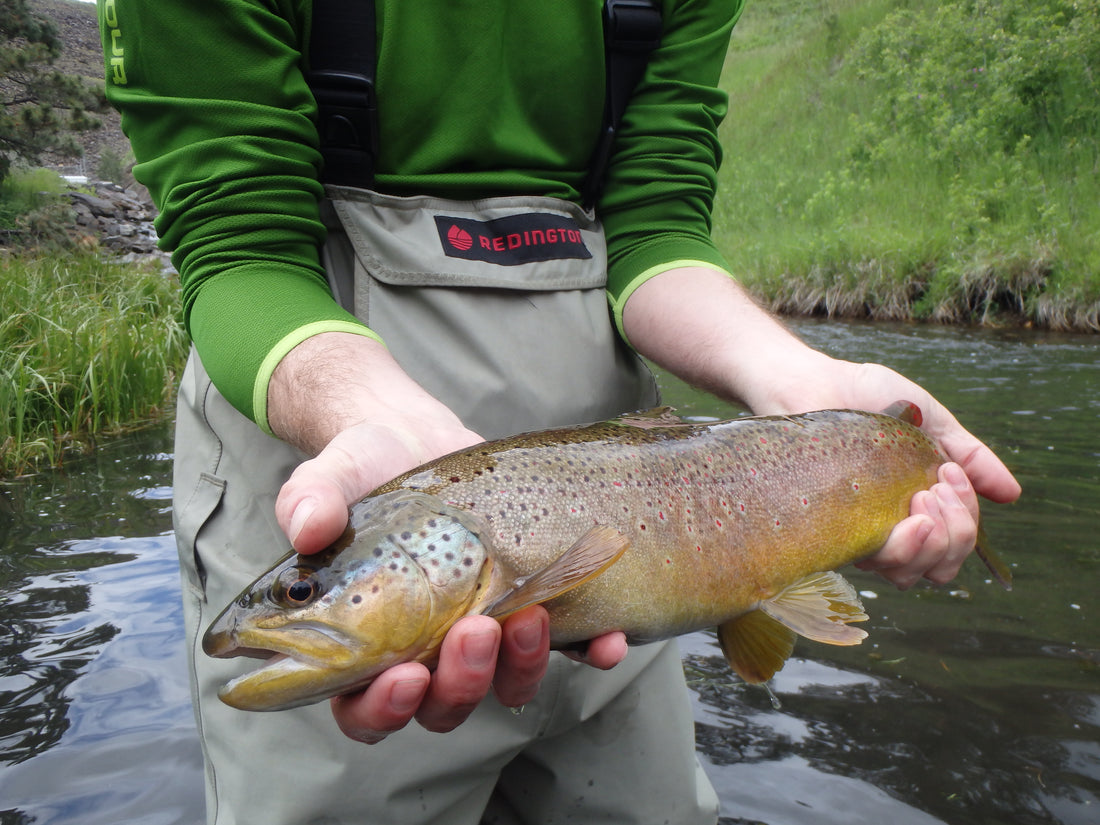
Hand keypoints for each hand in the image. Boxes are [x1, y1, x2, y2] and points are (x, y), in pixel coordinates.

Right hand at [266, 332, 628, 741]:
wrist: (417, 437)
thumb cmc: (362, 468)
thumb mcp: (331, 475)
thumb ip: (309, 500)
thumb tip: (306, 525)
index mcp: (362, 642)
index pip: (362, 707)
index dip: (383, 708)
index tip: (405, 674)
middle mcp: (423, 651)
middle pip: (444, 705)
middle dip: (463, 681)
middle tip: (474, 629)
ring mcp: (481, 632)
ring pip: (505, 684)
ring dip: (521, 665)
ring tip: (528, 615)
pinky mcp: (528, 605)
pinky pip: (566, 648)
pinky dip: (589, 651)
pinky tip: (607, 639)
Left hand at [768, 360, 1020, 588]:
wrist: (815, 383)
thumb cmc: (868, 398)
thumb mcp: (932, 420)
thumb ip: (971, 456)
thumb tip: (1011, 495)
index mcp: (919, 505)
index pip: (955, 545)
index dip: (965, 523)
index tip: (949, 475)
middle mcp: (891, 527)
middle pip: (939, 567)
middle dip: (956, 533)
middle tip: (935, 489)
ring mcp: (861, 531)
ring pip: (908, 574)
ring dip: (931, 543)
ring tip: (919, 500)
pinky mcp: (833, 531)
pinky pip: (871, 562)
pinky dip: (899, 546)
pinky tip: (900, 515)